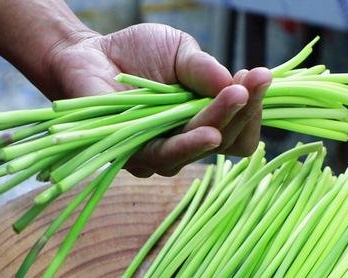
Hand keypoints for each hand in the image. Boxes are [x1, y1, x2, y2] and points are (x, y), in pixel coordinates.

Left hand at [45, 23, 271, 176]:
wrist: (88, 53)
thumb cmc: (136, 53)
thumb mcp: (180, 51)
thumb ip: (205, 70)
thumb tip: (237, 84)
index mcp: (200, 120)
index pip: (237, 130)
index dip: (251, 109)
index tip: (259, 77)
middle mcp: (182, 143)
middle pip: (224, 142)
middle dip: (242, 111)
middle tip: (252, 82)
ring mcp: (157, 153)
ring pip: (198, 150)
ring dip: (220, 123)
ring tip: (235, 98)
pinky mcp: (130, 155)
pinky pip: (165, 156)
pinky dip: (188, 143)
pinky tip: (207, 130)